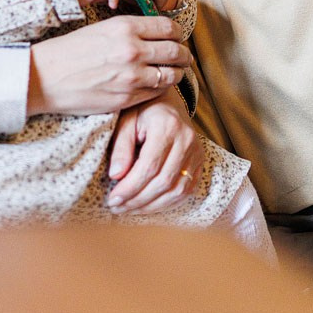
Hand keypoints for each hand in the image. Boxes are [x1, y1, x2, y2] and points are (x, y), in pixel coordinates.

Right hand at [27, 15, 190, 116]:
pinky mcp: (127, 98)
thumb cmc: (72, 50)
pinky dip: (161, 88)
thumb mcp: (103, 29)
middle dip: (183, 55)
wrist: (47, 77)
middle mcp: (132, 50)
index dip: (177, 34)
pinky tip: (156, 85)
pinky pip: (156, 93)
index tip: (176, 38)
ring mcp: (131, 76)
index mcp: (126, 27)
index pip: (169, 28)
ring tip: (173, 73)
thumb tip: (157, 33)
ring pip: (171, 75)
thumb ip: (131, 30)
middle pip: (175, 51)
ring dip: (176, 74)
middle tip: (183, 57)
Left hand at [105, 89, 203, 213]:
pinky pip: (186, 191)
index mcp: (167, 126)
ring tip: (129, 209)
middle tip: (117, 207)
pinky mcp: (199, 162)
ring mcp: (196, 152)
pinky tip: (147, 205)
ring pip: (176, 190)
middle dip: (138, 199)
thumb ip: (121, 147)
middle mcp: (186, 140)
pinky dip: (166, 203)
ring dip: (151, 206)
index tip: (112, 199)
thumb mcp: (126, 121)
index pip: (149, 166)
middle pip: (163, 181)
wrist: (166, 103)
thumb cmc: (142, 111)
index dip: (130, 187)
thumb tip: (115, 176)